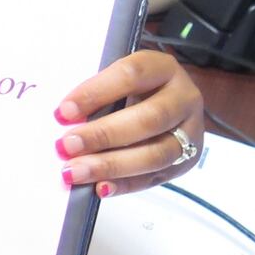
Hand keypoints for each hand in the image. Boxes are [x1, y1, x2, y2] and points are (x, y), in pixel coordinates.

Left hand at [52, 49, 203, 196]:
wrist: (174, 99)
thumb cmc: (136, 85)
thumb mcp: (120, 75)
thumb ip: (98, 93)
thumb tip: (63, 118)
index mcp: (163, 68)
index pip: (130, 75)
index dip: (95, 93)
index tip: (63, 111)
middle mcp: (183, 99)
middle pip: (148, 119)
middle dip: (103, 135)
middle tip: (66, 145)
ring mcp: (191, 132)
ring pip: (156, 154)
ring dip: (112, 166)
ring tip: (77, 171)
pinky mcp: (187, 161)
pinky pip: (156, 177)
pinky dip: (125, 184)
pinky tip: (100, 187)